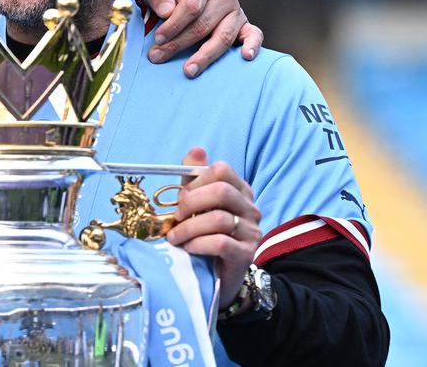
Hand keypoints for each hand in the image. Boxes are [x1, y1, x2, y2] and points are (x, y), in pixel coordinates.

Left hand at [141, 0, 263, 76]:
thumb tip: (167, 12)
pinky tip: (245, 56)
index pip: (191, 6)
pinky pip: (254, 35)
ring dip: (205, 56)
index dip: (174, 25)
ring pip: (222, 37)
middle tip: (158, 56)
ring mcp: (236, 12)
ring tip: (189, 70)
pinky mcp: (245, 26)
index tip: (158, 39)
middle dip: (179, 44)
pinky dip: (252, 45)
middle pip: (203, 25)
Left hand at [167, 148, 261, 308]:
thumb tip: (196, 150)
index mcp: (239, 191)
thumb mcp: (195, 205)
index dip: (196, 180)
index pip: (221, 170)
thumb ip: (193, 180)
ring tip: (175, 238)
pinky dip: (198, 244)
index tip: (181, 197)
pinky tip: (189, 248)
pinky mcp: (247, 254)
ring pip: (219, 219)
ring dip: (188, 228)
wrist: (217, 275)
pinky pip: (220, 242)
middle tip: (176, 217)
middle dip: (190, 203)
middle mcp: (250, 209)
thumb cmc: (204, 235)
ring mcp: (252, 232)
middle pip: (221, 192)